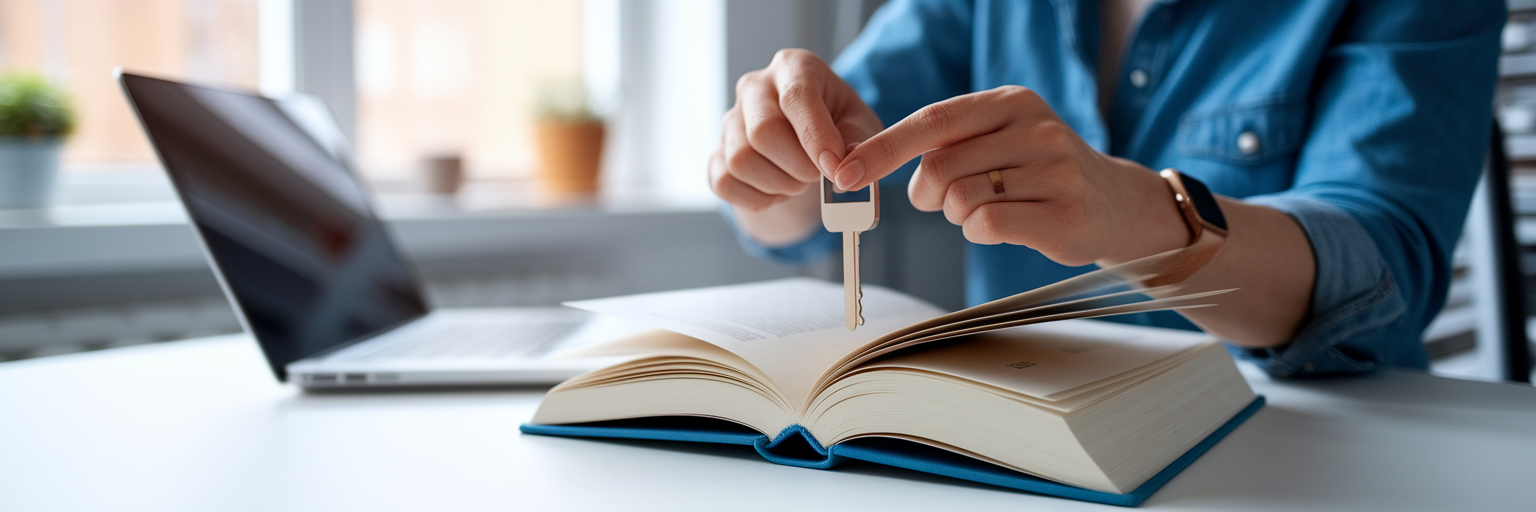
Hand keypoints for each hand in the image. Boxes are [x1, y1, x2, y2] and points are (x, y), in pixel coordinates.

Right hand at [708, 49, 883, 211]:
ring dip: (779, 185)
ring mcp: (730, 120)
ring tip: (800, 181)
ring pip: (741, 161)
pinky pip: (725, 183)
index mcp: (794, 67)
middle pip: (763, 132)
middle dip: (798, 167)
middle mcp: (755, 87)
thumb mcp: (861, 126)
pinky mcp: (717, 153)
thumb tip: (844, 172)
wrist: (809, 148)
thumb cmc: (840, 128)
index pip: (797, 96)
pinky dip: (757, 198)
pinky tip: (777, 190)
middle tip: (818, 176)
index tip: (835, 169)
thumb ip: (860, 144)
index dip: (816, 137)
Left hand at [833, 86, 1186, 265]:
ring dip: (958, 215)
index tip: (844, 172)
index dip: (884, 149)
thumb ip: (949, 143)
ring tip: (988, 209)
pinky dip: (979, 232)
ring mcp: (1054, 169)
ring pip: (961, 199)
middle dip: (929, 194)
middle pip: (940, 166)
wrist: (1116, 204)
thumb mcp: (1001, 138)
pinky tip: (1002, 226)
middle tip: (948, 202)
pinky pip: (987, 225)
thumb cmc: (1040, 172)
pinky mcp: (1062, 212)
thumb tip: (873, 165)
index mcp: (1011, 102)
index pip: (932, 120)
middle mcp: (1035, 128)